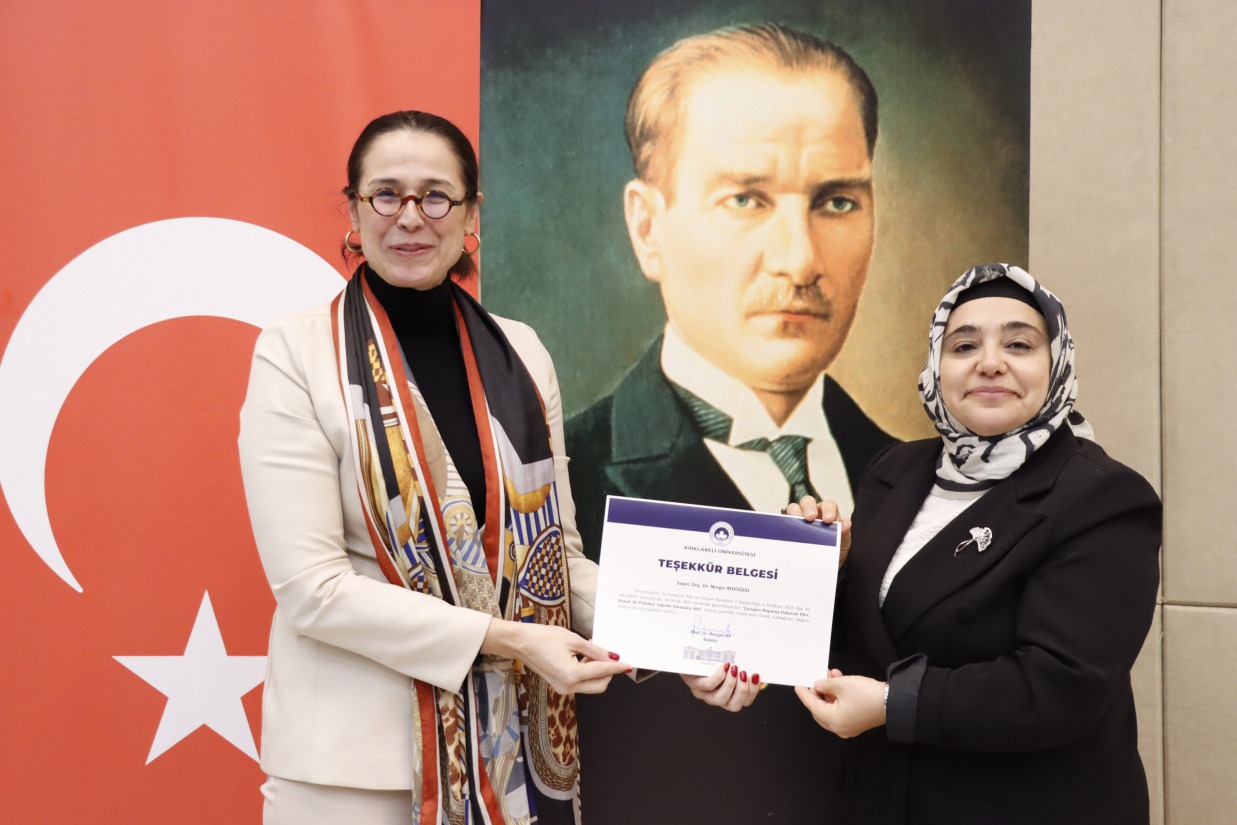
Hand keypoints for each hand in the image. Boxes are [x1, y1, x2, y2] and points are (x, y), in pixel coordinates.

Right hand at [481, 619, 629, 694]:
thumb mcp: (573, 639)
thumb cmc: (542, 637)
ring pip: (591, 685)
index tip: (628, 664)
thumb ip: (595, 650)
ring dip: (597, 672)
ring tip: (590, 652)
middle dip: (608, 672)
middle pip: (600, 685)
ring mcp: (563, 688)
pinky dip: (587, 672)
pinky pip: (581, 682)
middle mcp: (568, 686)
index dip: (617, 667)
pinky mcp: (560, 685)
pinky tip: (583, 657)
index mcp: (572, 675)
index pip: (603, 671)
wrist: (520, 643)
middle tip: (609, 655)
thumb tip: (612, 657)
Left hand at [681, 662, 759, 711]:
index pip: (743, 702)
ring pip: (720, 699)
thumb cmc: (711, 659)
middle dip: (743, 690)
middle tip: (744, 673)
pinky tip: (724, 666)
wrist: (688, 654)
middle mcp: (715, 698)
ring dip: (731, 684)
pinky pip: (708, 685)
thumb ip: (742, 668)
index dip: (752, 692)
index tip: (756, 676)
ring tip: (734, 669)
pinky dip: (718, 676)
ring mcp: (704, 693)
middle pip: (734, 706)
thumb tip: (759, 670)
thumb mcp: (728, 664)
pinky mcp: (694, 684)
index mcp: (727, 695)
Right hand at [784, 497, 851, 565]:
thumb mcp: (841, 545)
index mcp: (827, 514)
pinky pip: (784, 522)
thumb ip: (844, 534)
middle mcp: (812, 514)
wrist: (823, 568)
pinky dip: (784, 523)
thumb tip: (846, 523)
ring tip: (796, 525)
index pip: (828, 505)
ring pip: (793, 508)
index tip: (828, 520)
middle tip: (810, 518)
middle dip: (808, 507)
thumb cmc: (833, 553)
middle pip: (807, 501)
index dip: (828, 509)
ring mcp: (799, 520)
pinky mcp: (788, 528)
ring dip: (794, 513)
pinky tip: (787, 532)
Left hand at [794, 669, 885, 737]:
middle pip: (820, 709)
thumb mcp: (842, 684)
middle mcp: (839, 728)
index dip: (805, 694)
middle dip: (818, 692)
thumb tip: (818, 685)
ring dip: (829, 691)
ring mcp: (848, 726)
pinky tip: (839, 681)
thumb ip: (825, 685)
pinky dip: (838, 696)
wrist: (892, 701)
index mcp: (833, 721)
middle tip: (816, 678)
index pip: (812, 706)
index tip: (798, 686)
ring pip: (831, 707)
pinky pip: (841, 709)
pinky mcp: (856, 721)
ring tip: (830, 674)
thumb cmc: (867, 695)